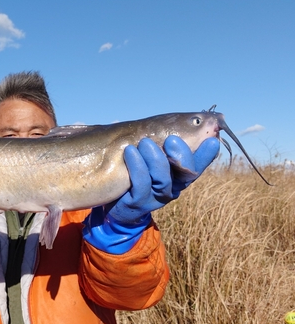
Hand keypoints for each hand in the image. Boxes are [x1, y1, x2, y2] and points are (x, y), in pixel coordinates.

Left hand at [83, 136, 218, 253]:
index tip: (211, 140)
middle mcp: (171, 188)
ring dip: (156, 159)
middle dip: (182, 155)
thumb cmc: (132, 174)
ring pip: (163, 180)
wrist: (111, 203)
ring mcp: (154, 198)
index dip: (206, 155)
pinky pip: (141, 185)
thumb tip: (162, 120)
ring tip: (145, 142)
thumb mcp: (147, 157)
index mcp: (178, 176)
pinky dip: (137, 167)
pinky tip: (130, 152)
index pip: (197, 165)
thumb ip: (158, 142)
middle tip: (172, 139)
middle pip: (186, 175)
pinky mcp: (136, 204)